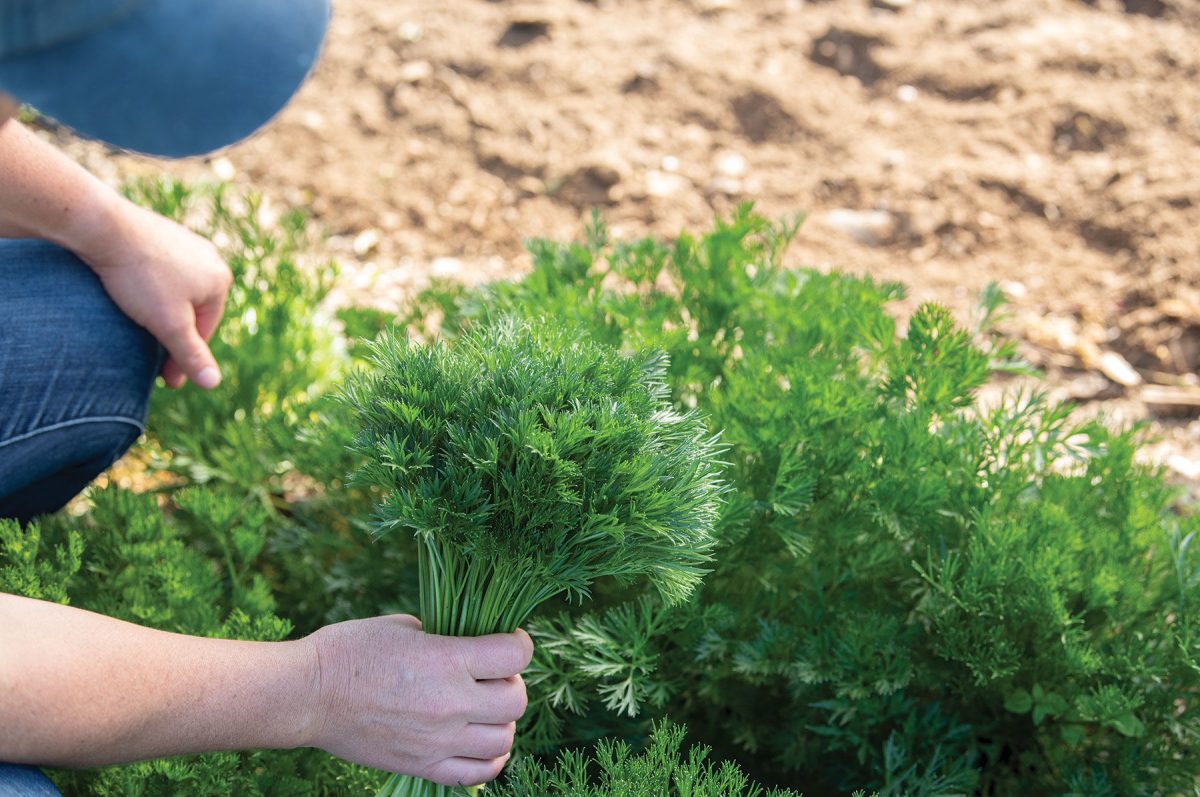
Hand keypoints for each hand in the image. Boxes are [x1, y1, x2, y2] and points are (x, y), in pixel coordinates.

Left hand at [64, 195, 231, 389]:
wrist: (103, 227)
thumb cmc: (140, 277)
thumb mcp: (169, 324)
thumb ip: (191, 355)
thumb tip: (213, 383)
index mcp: (220, 280)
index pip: (204, 332)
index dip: (183, 359)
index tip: (165, 380)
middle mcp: (210, 259)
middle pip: (191, 311)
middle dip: (172, 334)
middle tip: (149, 357)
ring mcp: (185, 243)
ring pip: (175, 291)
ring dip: (159, 311)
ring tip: (137, 325)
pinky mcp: (159, 233)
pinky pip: (160, 271)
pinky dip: (148, 288)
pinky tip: (129, 293)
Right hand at [302, 615, 532, 786]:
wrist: (308, 695)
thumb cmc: (350, 651)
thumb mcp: (405, 627)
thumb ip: (447, 638)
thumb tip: (473, 646)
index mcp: (446, 659)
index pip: (515, 654)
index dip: (519, 643)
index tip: (508, 640)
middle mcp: (449, 703)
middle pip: (517, 700)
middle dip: (512, 683)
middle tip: (493, 675)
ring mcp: (438, 740)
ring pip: (504, 740)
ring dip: (502, 721)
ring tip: (484, 709)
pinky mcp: (422, 766)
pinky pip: (477, 773)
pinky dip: (490, 759)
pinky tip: (481, 742)